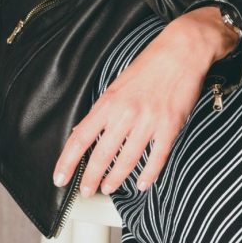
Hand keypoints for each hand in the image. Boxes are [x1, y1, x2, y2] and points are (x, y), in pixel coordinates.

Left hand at [52, 7, 240, 195]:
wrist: (181, 51)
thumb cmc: (149, 65)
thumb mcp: (117, 84)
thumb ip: (101, 111)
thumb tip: (82, 131)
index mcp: (109, 102)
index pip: (80, 137)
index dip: (67, 161)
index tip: (60, 178)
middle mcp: (126, 113)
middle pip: (101, 155)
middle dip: (91, 178)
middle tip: (88, 191)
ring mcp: (149, 121)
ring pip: (127, 160)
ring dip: (116, 178)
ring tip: (109, 188)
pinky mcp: (170, 125)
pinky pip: (157, 157)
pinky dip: (149, 174)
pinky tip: (142, 184)